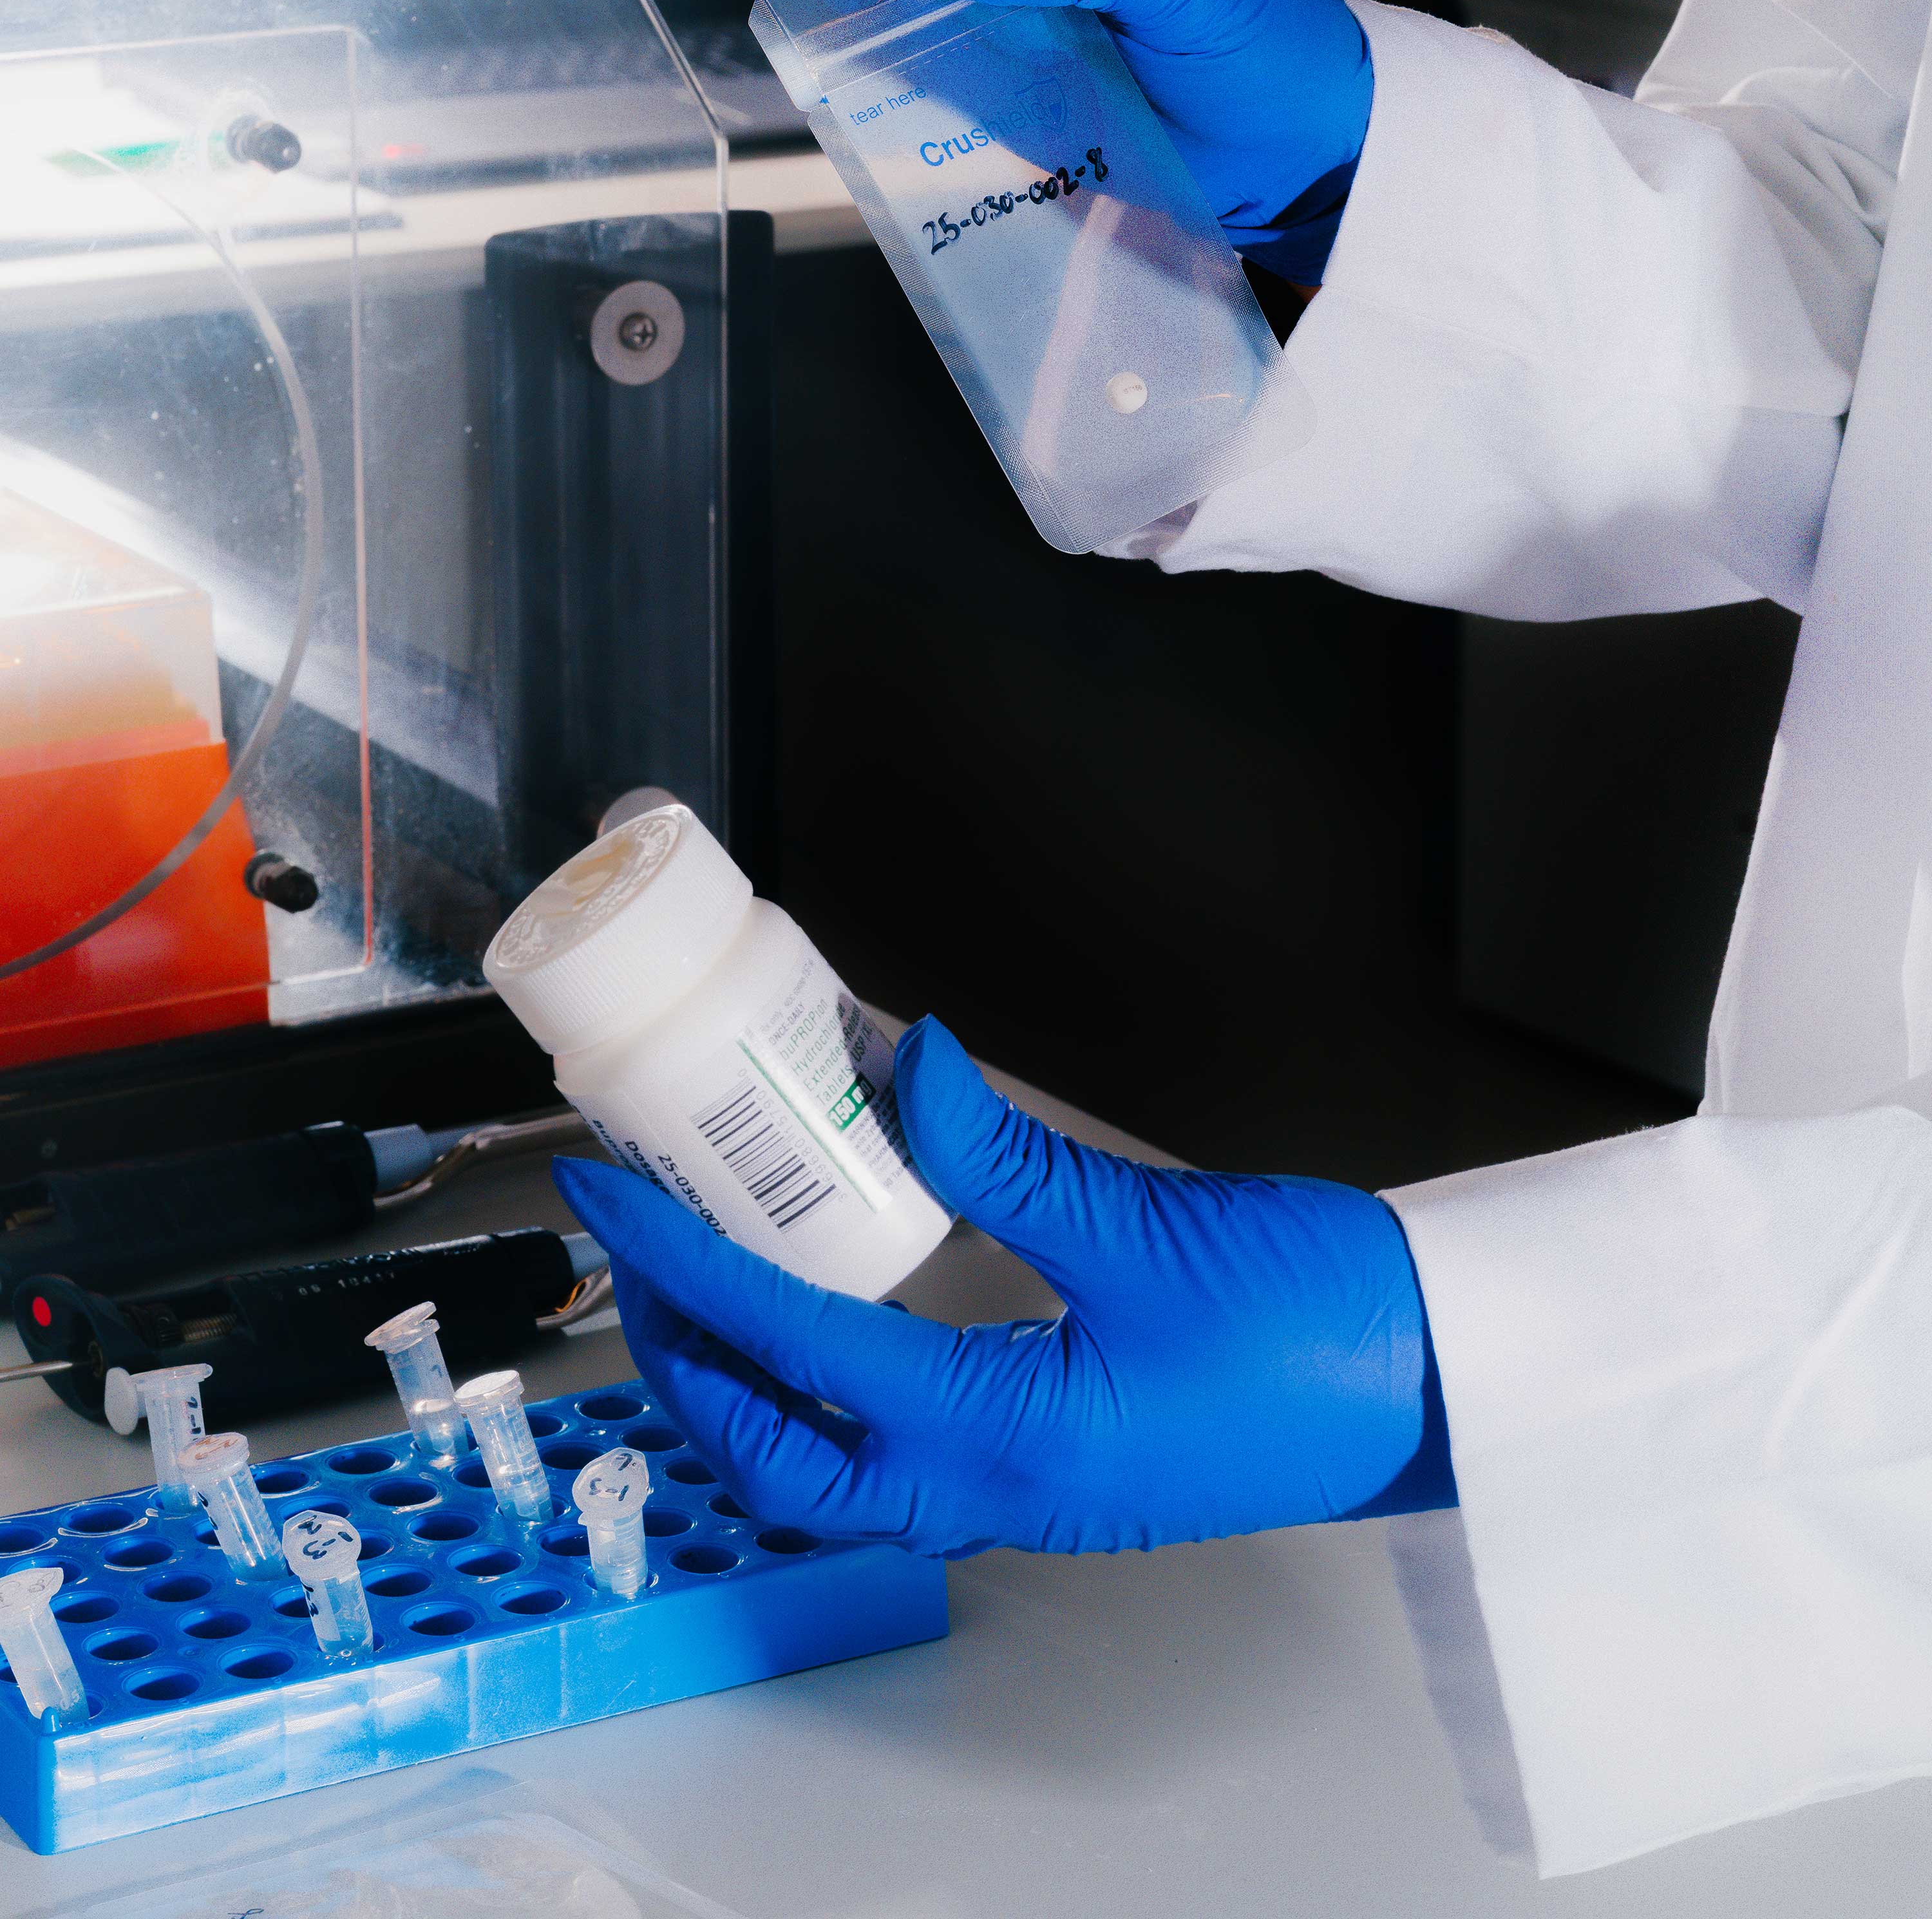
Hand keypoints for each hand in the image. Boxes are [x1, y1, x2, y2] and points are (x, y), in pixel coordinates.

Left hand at [554, 1016, 1449, 1558]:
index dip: (683, 1263)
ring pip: (834, 1471)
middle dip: (687, 1359)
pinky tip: (838, 1323)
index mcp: (995, 1434)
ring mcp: (1025, 1493)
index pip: (786, 1347)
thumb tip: (904, 1065)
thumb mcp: (1140, 1225)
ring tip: (714, 1288)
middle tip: (645, 1251)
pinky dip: (833, 1394)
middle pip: (778, 1452)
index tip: (612, 1193)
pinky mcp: (1058, 1470)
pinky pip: (901, 1456)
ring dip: (754, 1389)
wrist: (1428, 1386)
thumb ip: (1003, 1158)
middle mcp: (991, 1488)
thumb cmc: (1306, 1322)